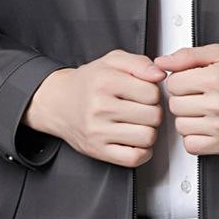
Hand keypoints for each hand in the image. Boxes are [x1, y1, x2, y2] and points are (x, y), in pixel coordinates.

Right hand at [22, 50, 165, 166]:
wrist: (58, 102)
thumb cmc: (89, 82)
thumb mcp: (113, 61)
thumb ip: (140, 62)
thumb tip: (160, 74)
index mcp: (105, 81)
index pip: (152, 92)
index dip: (154, 93)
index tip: (144, 93)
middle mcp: (100, 107)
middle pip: (153, 116)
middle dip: (153, 111)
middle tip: (141, 108)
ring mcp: (98, 131)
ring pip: (147, 137)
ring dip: (149, 131)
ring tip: (138, 123)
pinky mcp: (97, 150)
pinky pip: (134, 158)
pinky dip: (142, 151)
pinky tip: (134, 139)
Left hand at [154, 44, 218, 155]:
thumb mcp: (217, 55)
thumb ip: (186, 56)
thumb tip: (161, 62)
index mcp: (214, 80)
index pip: (172, 83)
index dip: (180, 81)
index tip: (192, 82)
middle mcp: (218, 104)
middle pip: (174, 105)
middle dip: (183, 99)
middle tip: (199, 96)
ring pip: (180, 126)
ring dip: (187, 119)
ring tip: (203, 111)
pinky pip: (190, 145)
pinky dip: (193, 137)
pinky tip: (204, 126)